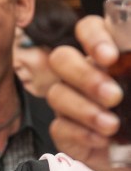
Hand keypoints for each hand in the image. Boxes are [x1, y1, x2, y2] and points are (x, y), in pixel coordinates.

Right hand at [47, 15, 130, 170]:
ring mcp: (72, 103)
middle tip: (113, 96)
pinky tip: (102, 140)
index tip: (110, 57)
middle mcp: (84, 75)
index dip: (93, 38)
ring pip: (57, 94)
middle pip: (61, 59)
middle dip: (83, 76)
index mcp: (108, 56)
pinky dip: (81, 134)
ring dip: (84, 109)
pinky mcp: (67, 132)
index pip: (88, 29)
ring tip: (111, 125)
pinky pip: (60, 127)